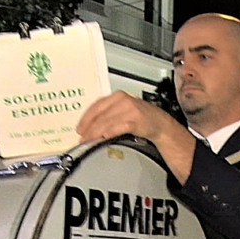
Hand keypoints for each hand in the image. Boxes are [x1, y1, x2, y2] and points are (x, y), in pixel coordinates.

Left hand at [76, 91, 196, 182]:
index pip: (96, 106)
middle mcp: (122, 100)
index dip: (85, 119)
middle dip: (89, 128)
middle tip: (82, 139)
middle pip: (100, 115)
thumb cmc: (141, 119)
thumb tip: (90, 127)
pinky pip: (118, 127)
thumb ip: (108, 116)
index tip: (79, 129)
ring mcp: (129, 109)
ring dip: (96, 133)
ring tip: (90, 141)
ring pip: (106, 122)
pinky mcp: (135, 119)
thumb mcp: (122, 113)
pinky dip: (108, 133)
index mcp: (117, 97)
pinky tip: (103, 138)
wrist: (160, 124)